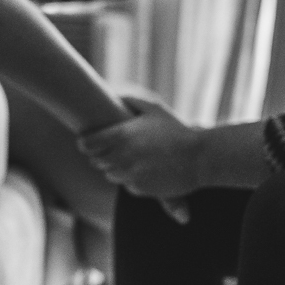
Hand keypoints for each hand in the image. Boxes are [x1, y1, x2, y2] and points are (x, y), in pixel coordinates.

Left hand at [77, 94, 202, 201]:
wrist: (200, 158)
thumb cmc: (176, 131)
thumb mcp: (154, 109)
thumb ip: (131, 101)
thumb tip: (114, 95)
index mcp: (121, 137)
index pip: (87, 144)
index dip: (84, 143)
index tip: (85, 141)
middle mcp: (121, 157)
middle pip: (95, 160)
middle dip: (99, 154)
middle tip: (108, 148)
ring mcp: (129, 175)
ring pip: (108, 173)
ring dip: (114, 166)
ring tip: (129, 157)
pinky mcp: (138, 189)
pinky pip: (125, 184)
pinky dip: (129, 178)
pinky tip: (143, 168)